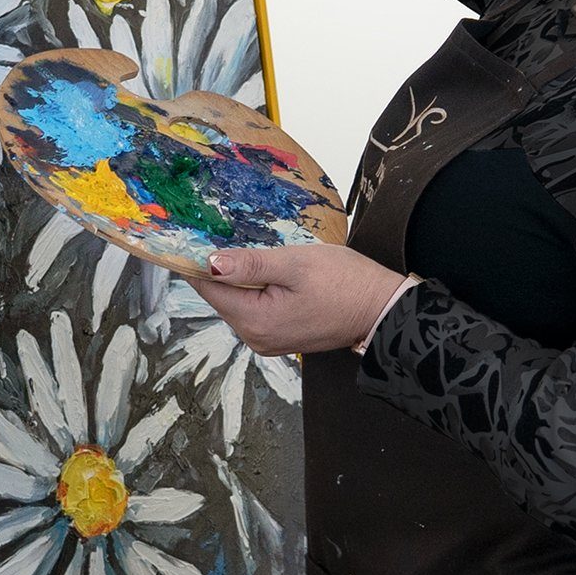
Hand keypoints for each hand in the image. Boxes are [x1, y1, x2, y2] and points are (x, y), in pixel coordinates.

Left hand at [194, 245, 413, 356]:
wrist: (383, 309)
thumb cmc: (345, 282)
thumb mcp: (295, 264)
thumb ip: (250, 264)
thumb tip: (210, 263)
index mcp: (255, 321)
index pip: (209, 288)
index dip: (198, 261)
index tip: (192, 235)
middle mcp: (256, 338)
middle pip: (222, 296)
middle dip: (220, 268)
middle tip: (222, 234)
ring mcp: (268, 341)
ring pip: (238, 302)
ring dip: (239, 278)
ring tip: (249, 250)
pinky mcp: (280, 336)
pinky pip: (255, 309)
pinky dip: (254, 289)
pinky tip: (266, 271)